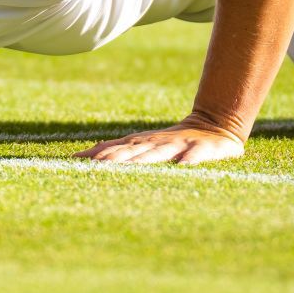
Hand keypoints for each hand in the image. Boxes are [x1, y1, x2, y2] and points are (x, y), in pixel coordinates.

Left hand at [73, 116, 244, 164]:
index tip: (77, 162)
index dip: (98, 156)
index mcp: (143, 143)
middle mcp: (156, 143)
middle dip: (114, 159)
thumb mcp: (143, 144)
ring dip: (145, 159)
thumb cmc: (173, 141)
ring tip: (131, 167)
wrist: (215, 125)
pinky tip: (183, 166)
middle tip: (96, 167)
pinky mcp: (201, 150)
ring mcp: (178, 145)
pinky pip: (195, 155)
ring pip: (159, 152)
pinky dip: (189, 160)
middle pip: (132, 151)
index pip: (116, 149)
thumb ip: (116, 149)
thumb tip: (81, 153)